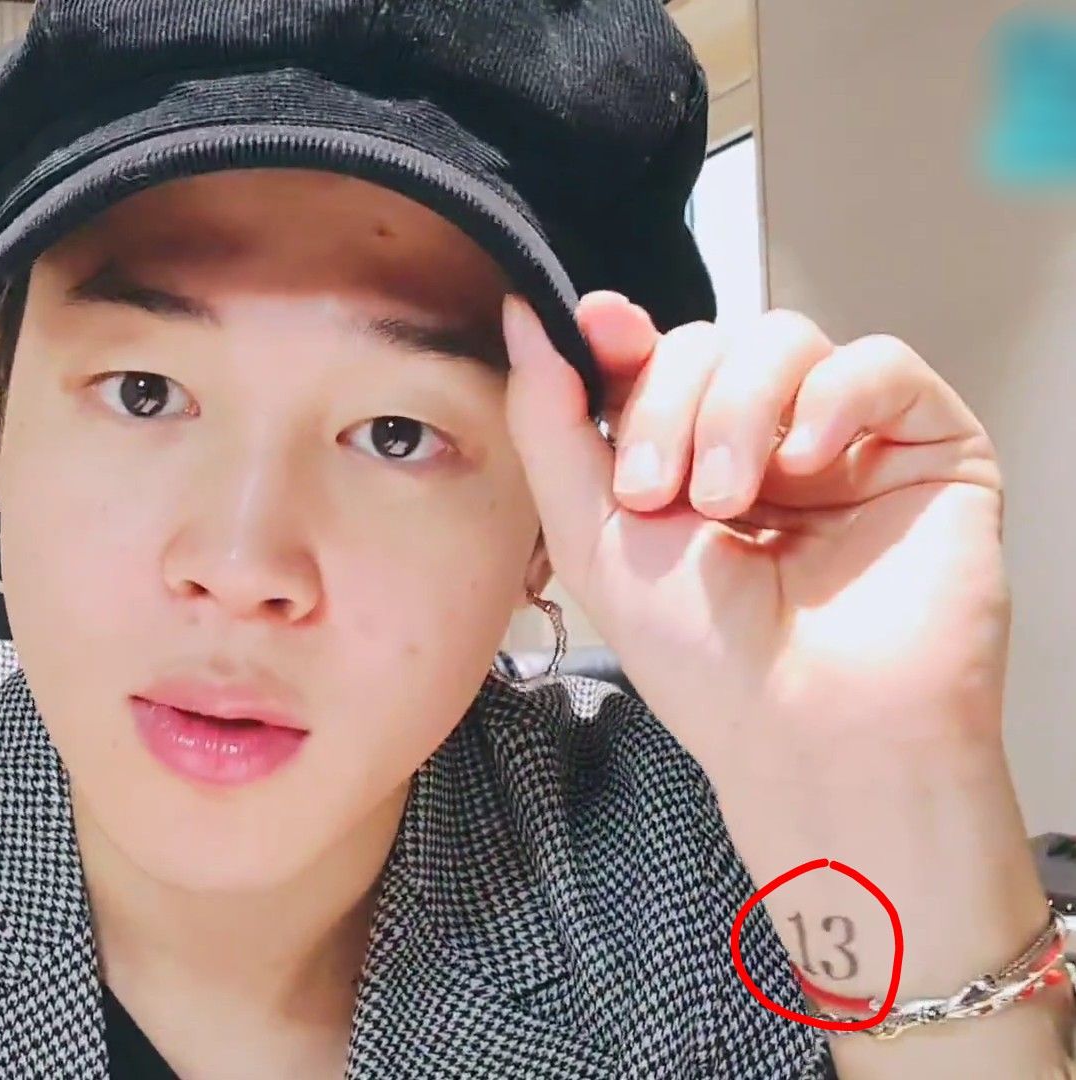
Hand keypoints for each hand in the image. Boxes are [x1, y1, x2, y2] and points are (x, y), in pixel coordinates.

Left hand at [498, 293, 1008, 782]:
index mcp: (682, 463)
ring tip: (729, 499)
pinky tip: (810, 461)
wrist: (813, 728)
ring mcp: (845, 441)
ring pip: (782, 338)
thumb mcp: (591, 534)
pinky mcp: (928, 443)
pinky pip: (879, 361)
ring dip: (737, 408)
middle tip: (657, 496)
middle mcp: (763, 444)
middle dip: (667, 404)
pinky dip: (833, 395)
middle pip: (706, 341)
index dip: (619, 339)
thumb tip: (522, 315)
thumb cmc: (703, 658)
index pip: (649, 360)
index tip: (596, 331)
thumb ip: (550, 420)